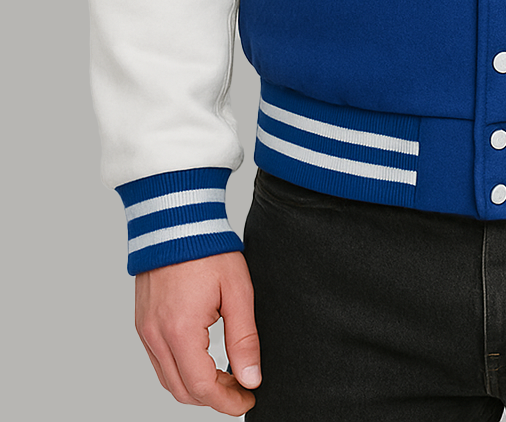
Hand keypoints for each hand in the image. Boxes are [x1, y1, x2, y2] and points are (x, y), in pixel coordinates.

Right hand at [135, 251, 260, 412]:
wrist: (176, 217)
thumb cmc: (207, 248)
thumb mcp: (238, 292)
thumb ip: (244, 339)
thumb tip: (250, 378)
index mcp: (180, 330)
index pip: (202, 388)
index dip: (228, 401)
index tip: (248, 397)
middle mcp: (156, 336)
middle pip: (182, 390)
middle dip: (213, 397)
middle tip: (241, 388)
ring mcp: (145, 330)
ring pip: (168, 379)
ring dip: (195, 385)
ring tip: (225, 374)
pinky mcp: (142, 322)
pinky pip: (158, 361)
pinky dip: (180, 368)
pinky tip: (202, 357)